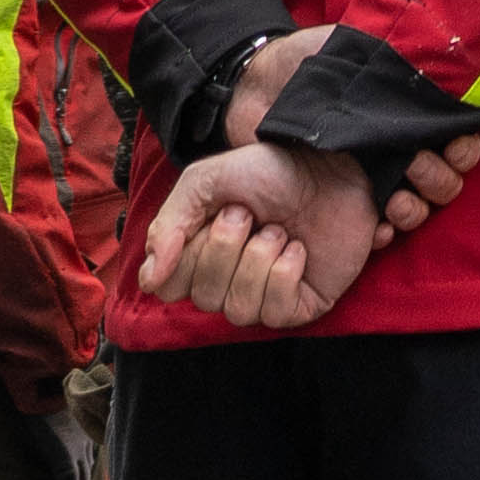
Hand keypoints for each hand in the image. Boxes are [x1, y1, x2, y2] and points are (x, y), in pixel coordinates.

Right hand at [139, 137, 378, 332]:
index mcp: (200, 255)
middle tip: (249, 214)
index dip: (186, 255)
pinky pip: (275, 314)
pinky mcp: (301, 304)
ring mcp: (265, 295)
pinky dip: (284, 275)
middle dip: (226, 247)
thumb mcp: (205, 181)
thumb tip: (149, 281)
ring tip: (278, 230)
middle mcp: (229, 281)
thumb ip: (169, 225)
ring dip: (257, 260)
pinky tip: (298, 249)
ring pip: (237, 310)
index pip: (168, 286)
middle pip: (202, 297)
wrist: (329, 165)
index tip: (213, 216)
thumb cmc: (269, 171)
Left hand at [221, 23, 479, 247]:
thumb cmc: (308, 64)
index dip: (464, 148)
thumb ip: (390, 50)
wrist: (257, 89)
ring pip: (421, 209)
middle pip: (448, 181)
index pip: (458, 141)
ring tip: (393, 200)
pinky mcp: (347, 207)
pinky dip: (386, 233)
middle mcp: (398, 151)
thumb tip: (429, 57)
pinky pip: (381, 232)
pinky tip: (378, 228)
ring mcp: (374, 182)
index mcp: (407, 117)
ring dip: (417, 208)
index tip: (452, 144)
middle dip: (440, 177)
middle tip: (413, 163)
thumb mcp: (351, 45)